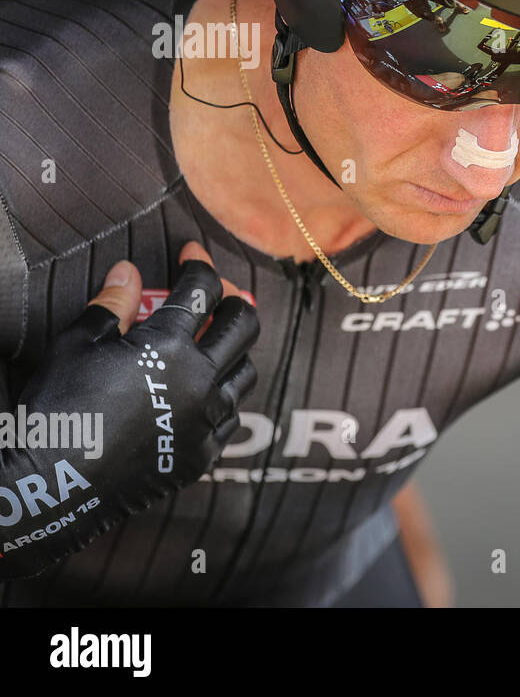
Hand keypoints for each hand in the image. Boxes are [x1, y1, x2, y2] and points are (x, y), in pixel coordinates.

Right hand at [0, 243, 258, 577]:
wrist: (55, 485)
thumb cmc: (59, 410)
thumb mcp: (77, 345)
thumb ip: (113, 303)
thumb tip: (129, 270)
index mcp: (170, 347)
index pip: (200, 290)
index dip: (198, 263)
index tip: (190, 252)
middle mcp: (201, 381)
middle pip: (244, 325)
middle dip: (233, 300)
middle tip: (217, 294)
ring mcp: (207, 420)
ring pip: (245, 372)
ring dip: (232, 352)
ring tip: (211, 344)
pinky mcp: (204, 453)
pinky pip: (230, 416)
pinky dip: (222, 397)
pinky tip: (202, 392)